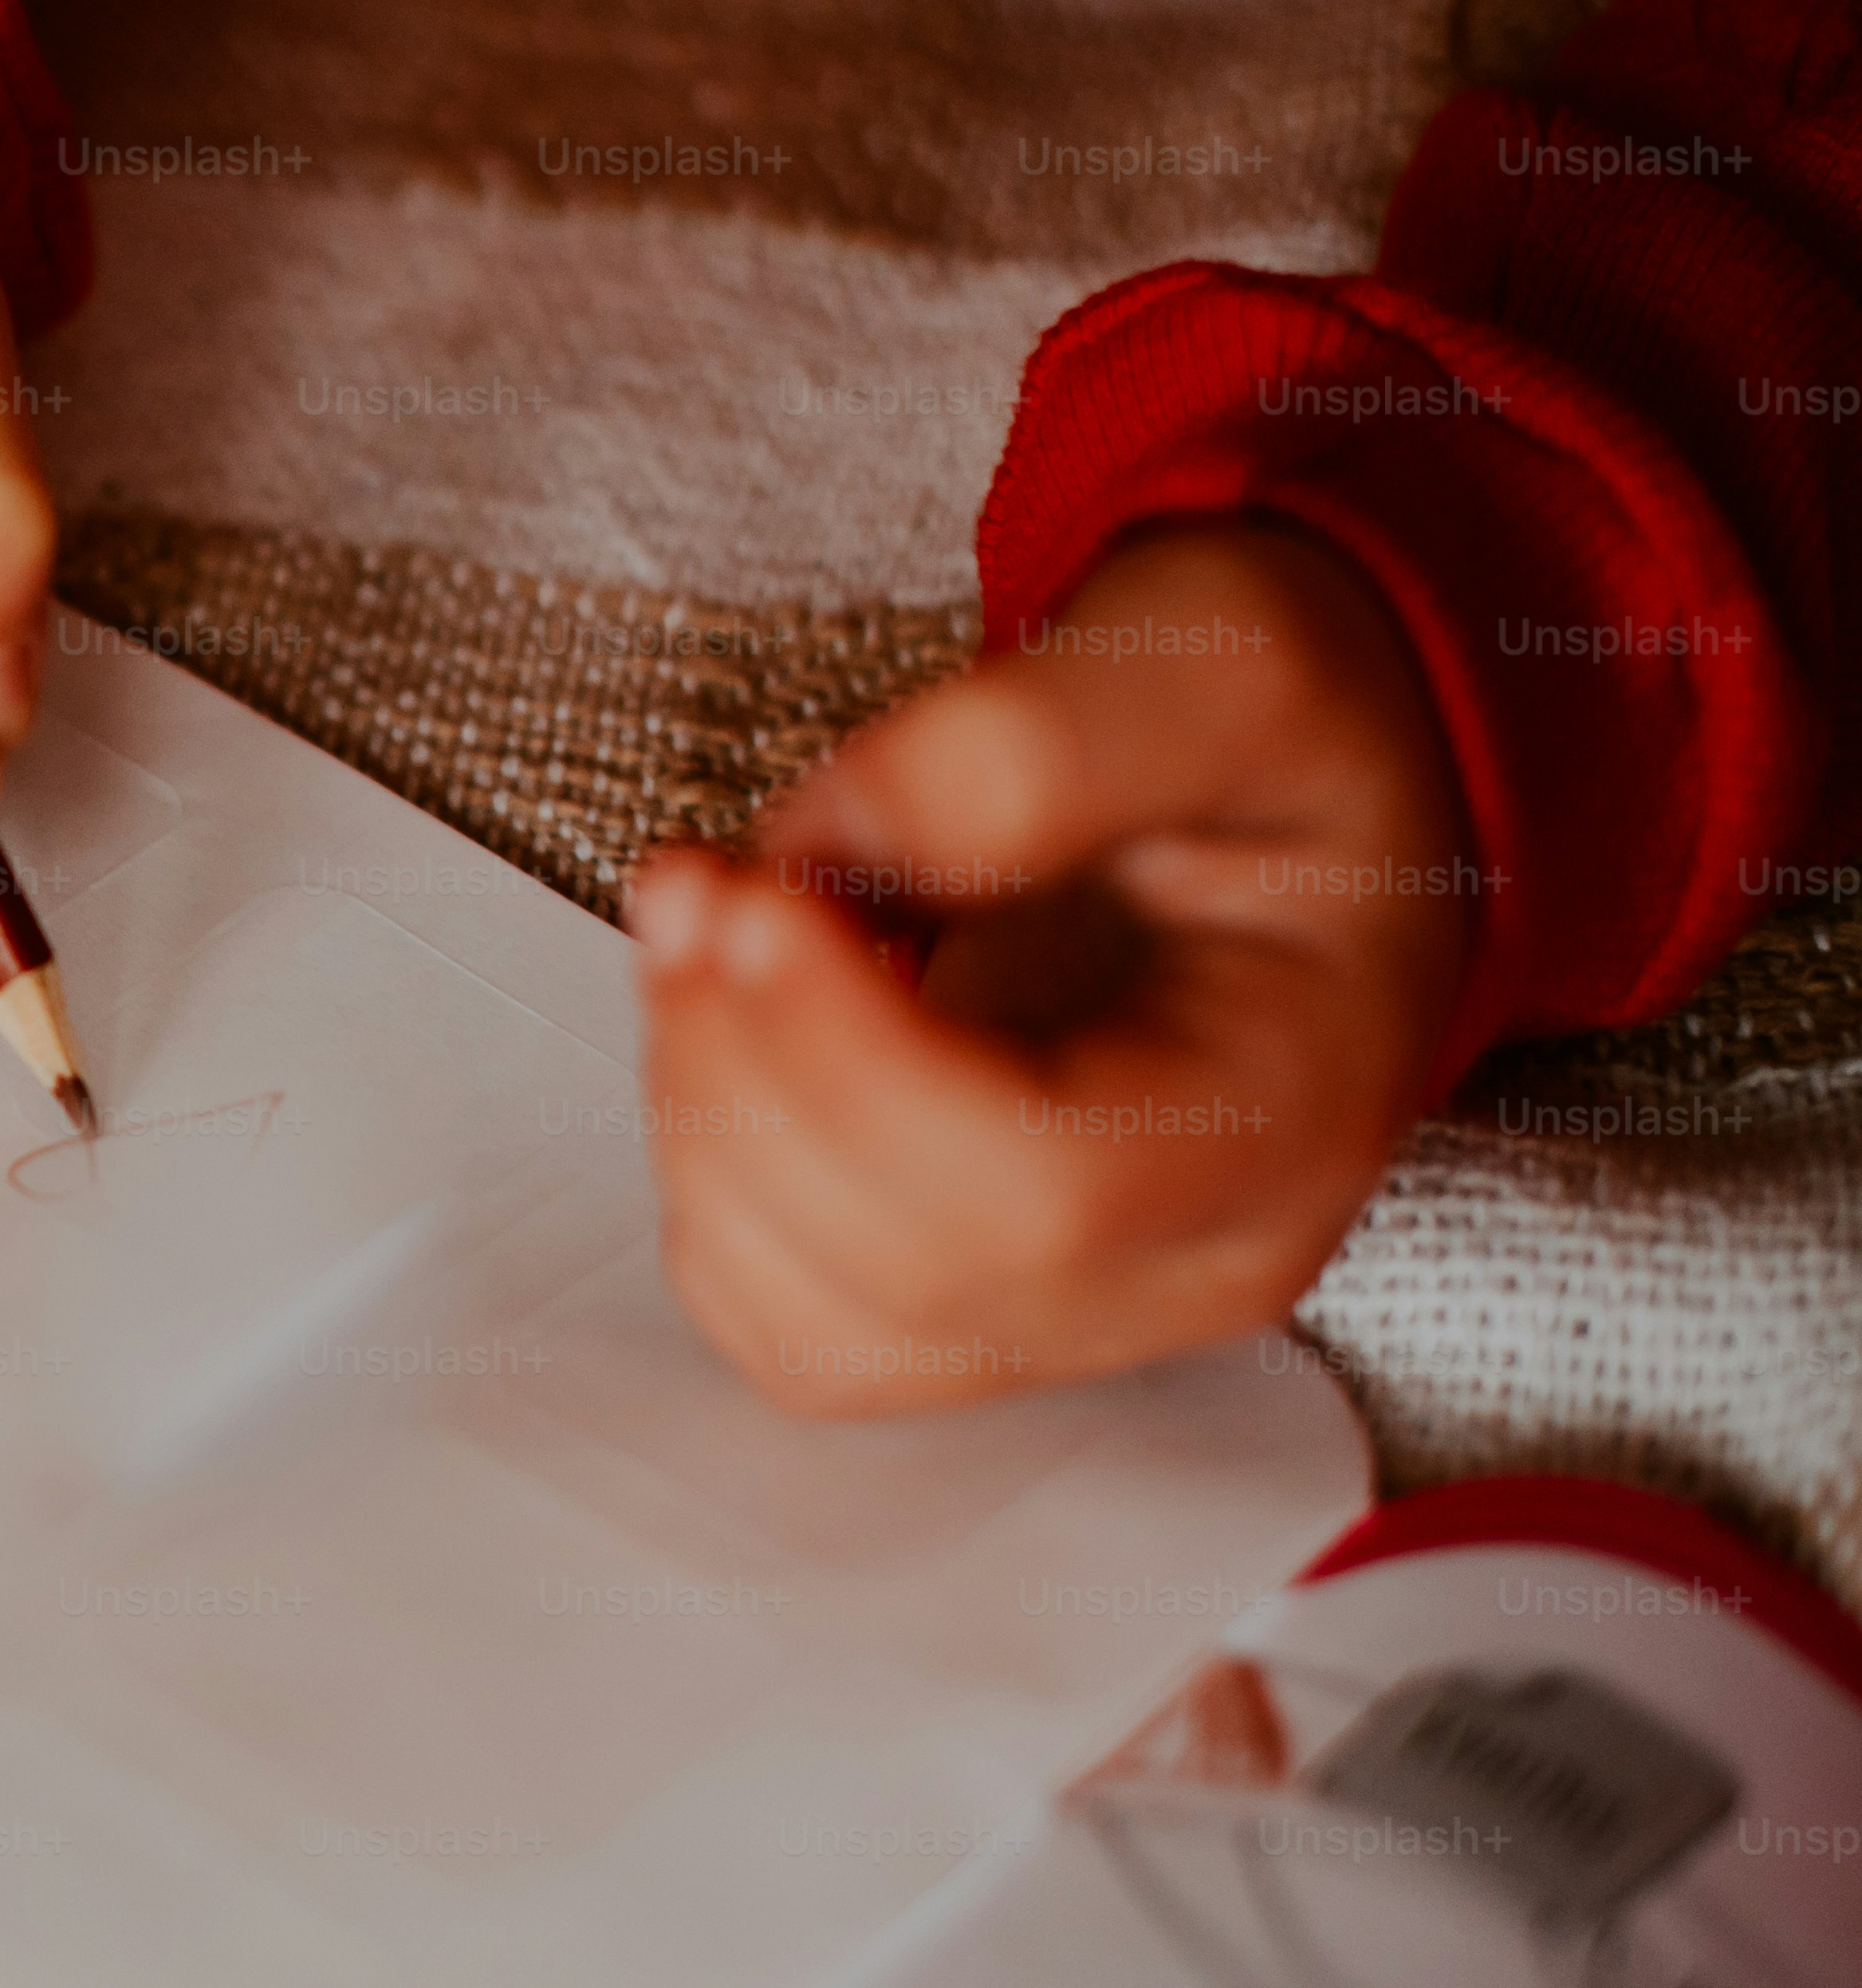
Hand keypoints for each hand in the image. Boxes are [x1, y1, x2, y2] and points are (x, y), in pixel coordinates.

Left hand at [624, 521, 1476, 1415]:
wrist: (1283, 803)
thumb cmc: (1280, 745)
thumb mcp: (1221, 663)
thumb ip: (1033, 747)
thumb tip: (833, 848)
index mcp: (1291, 1114)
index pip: (1048, 1194)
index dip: (853, 1065)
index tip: (750, 895)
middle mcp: (1193, 1258)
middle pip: (914, 1272)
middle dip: (747, 1072)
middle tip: (695, 882)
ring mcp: (1075, 1307)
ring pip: (815, 1324)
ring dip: (701, 1121)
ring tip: (704, 924)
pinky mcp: (959, 1300)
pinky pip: (777, 1316)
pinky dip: (705, 1171)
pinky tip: (726, 1017)